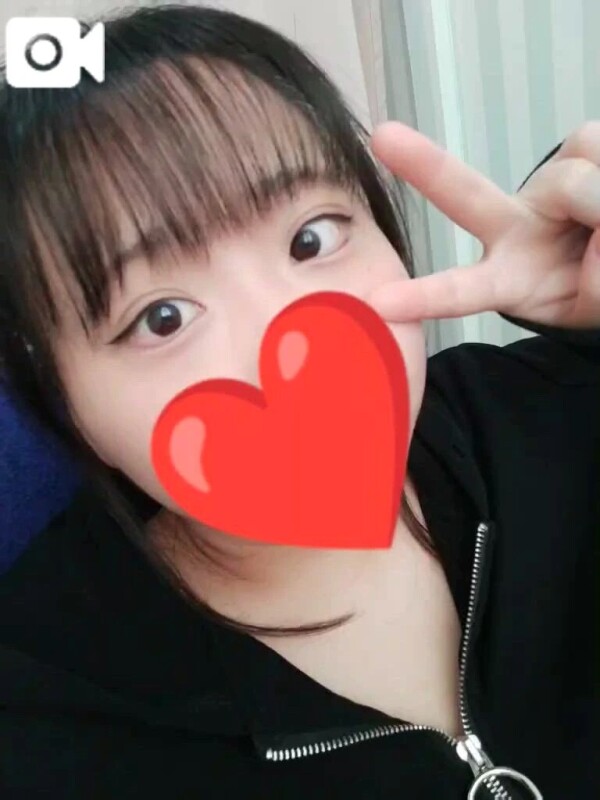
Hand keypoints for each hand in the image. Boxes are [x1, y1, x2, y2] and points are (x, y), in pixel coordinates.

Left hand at [367, 121, 599, 328]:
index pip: (462, 291)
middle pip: (465, 195)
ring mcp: (543, 187)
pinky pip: (596, 146)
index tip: (380, 304)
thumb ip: (597, 282)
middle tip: (382, 137)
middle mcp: (514, 227)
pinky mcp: (577, 150)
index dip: (427, 298)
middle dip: (425, 168)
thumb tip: (597, 220)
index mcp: (509, 277)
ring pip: (573, 182)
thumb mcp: (596, 305)